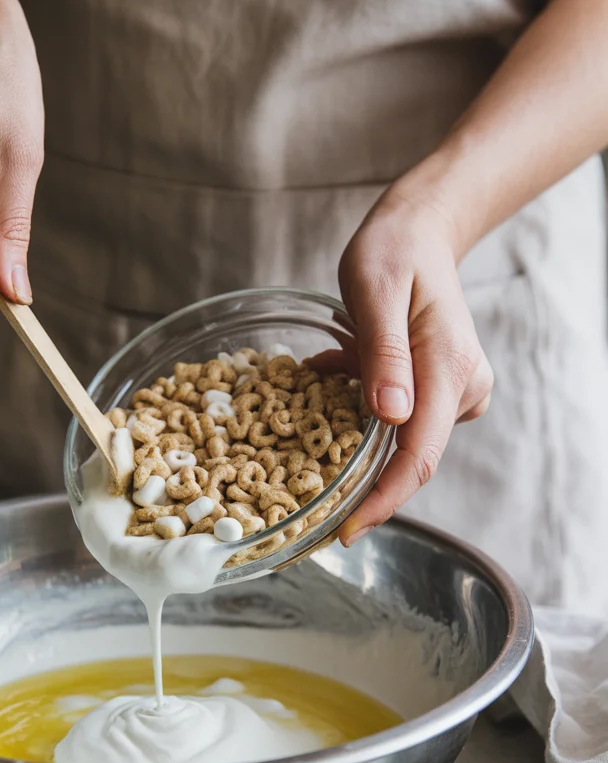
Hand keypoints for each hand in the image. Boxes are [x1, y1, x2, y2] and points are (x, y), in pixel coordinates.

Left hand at [336, 186, 492, 545]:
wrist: (420, 230)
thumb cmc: (393, 251)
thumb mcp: (375, 292)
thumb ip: (383, 354)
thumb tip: (390, 416)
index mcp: (449, 370)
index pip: (418, 457)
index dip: (381, 501)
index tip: (344, 531)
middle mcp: (462, 389)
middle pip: (408, 458)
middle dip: (358, 478)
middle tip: (300, 483)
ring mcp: (454, 392)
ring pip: (397, 439)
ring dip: (351, 429)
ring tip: (322, 377)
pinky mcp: (438, 390)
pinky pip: (395, 417)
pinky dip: (358, 406)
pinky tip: (338, 368)